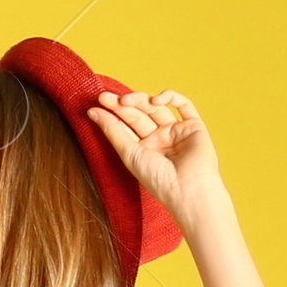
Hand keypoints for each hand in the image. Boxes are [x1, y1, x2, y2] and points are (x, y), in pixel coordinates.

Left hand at [87, 89, 222, 228]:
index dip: (112, 112)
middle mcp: (158, 140)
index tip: (98, 103)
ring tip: (126, 99)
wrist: (188, 189)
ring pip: (157, 107)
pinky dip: (170, 97)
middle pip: (139, 114)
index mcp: (142, 149)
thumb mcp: (129, 154)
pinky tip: (156, 100)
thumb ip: (112, 132)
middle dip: (122, 104)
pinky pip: (183, 104)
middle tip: (105, 97)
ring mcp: (175, 132)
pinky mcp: (193, 126)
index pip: (126, 125)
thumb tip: (92, 112)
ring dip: (141, 99)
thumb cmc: (158, 179)